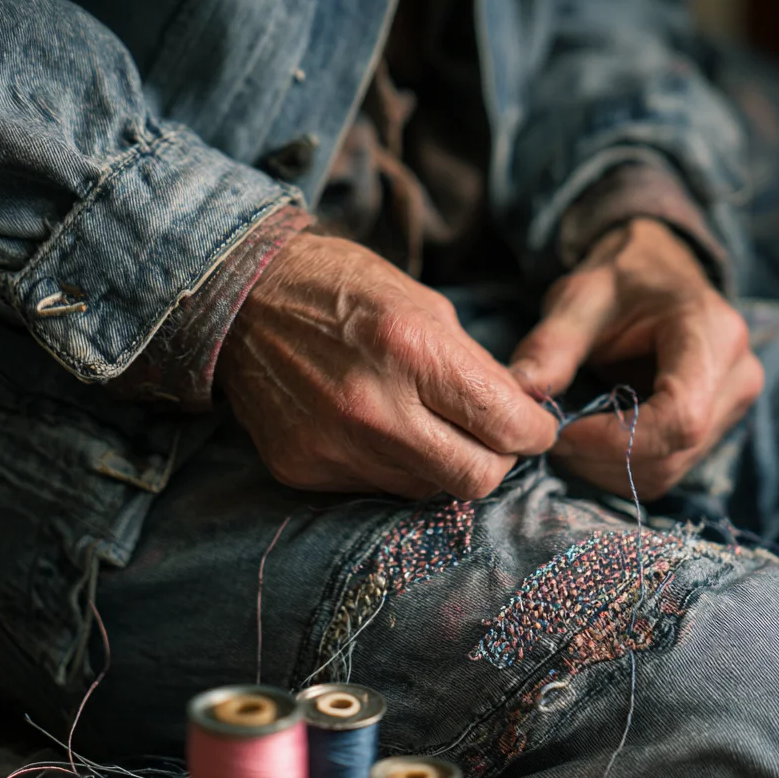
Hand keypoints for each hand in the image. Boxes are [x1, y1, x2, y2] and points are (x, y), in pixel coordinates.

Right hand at [216, 232, 556, 499]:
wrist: (243, 297)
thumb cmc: (343, 288)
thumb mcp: (426, 304)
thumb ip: (476, 366)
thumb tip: (521, 412)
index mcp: (412, 351)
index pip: (506, 426)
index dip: (535, 431)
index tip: (534, 426)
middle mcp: (374, 408)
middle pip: (476, 479)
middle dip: (498, 460)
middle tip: (491, 437)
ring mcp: (335, 445)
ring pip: (428, 490)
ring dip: (442, 464)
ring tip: (425, 423)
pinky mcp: (305, 469)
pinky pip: (376, 487)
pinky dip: (393, 465)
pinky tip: (377, 428)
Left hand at [510, 219, 763, 499]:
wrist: (656, 272)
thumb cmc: (620, 280)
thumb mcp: (579, 299)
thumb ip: (551, 346)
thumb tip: (519, 392)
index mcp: (712, 335)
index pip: (680, 418)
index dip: (614, 440)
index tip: (561, 431)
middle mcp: (737, 377)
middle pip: (673, 453)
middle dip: (601, 457)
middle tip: (552, 435)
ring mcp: (734, 407)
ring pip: (668, 471)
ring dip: (607, 468)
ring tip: (569, 434)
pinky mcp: (717, 428)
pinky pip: (668, 470)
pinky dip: (621, 467)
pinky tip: (592, 440)